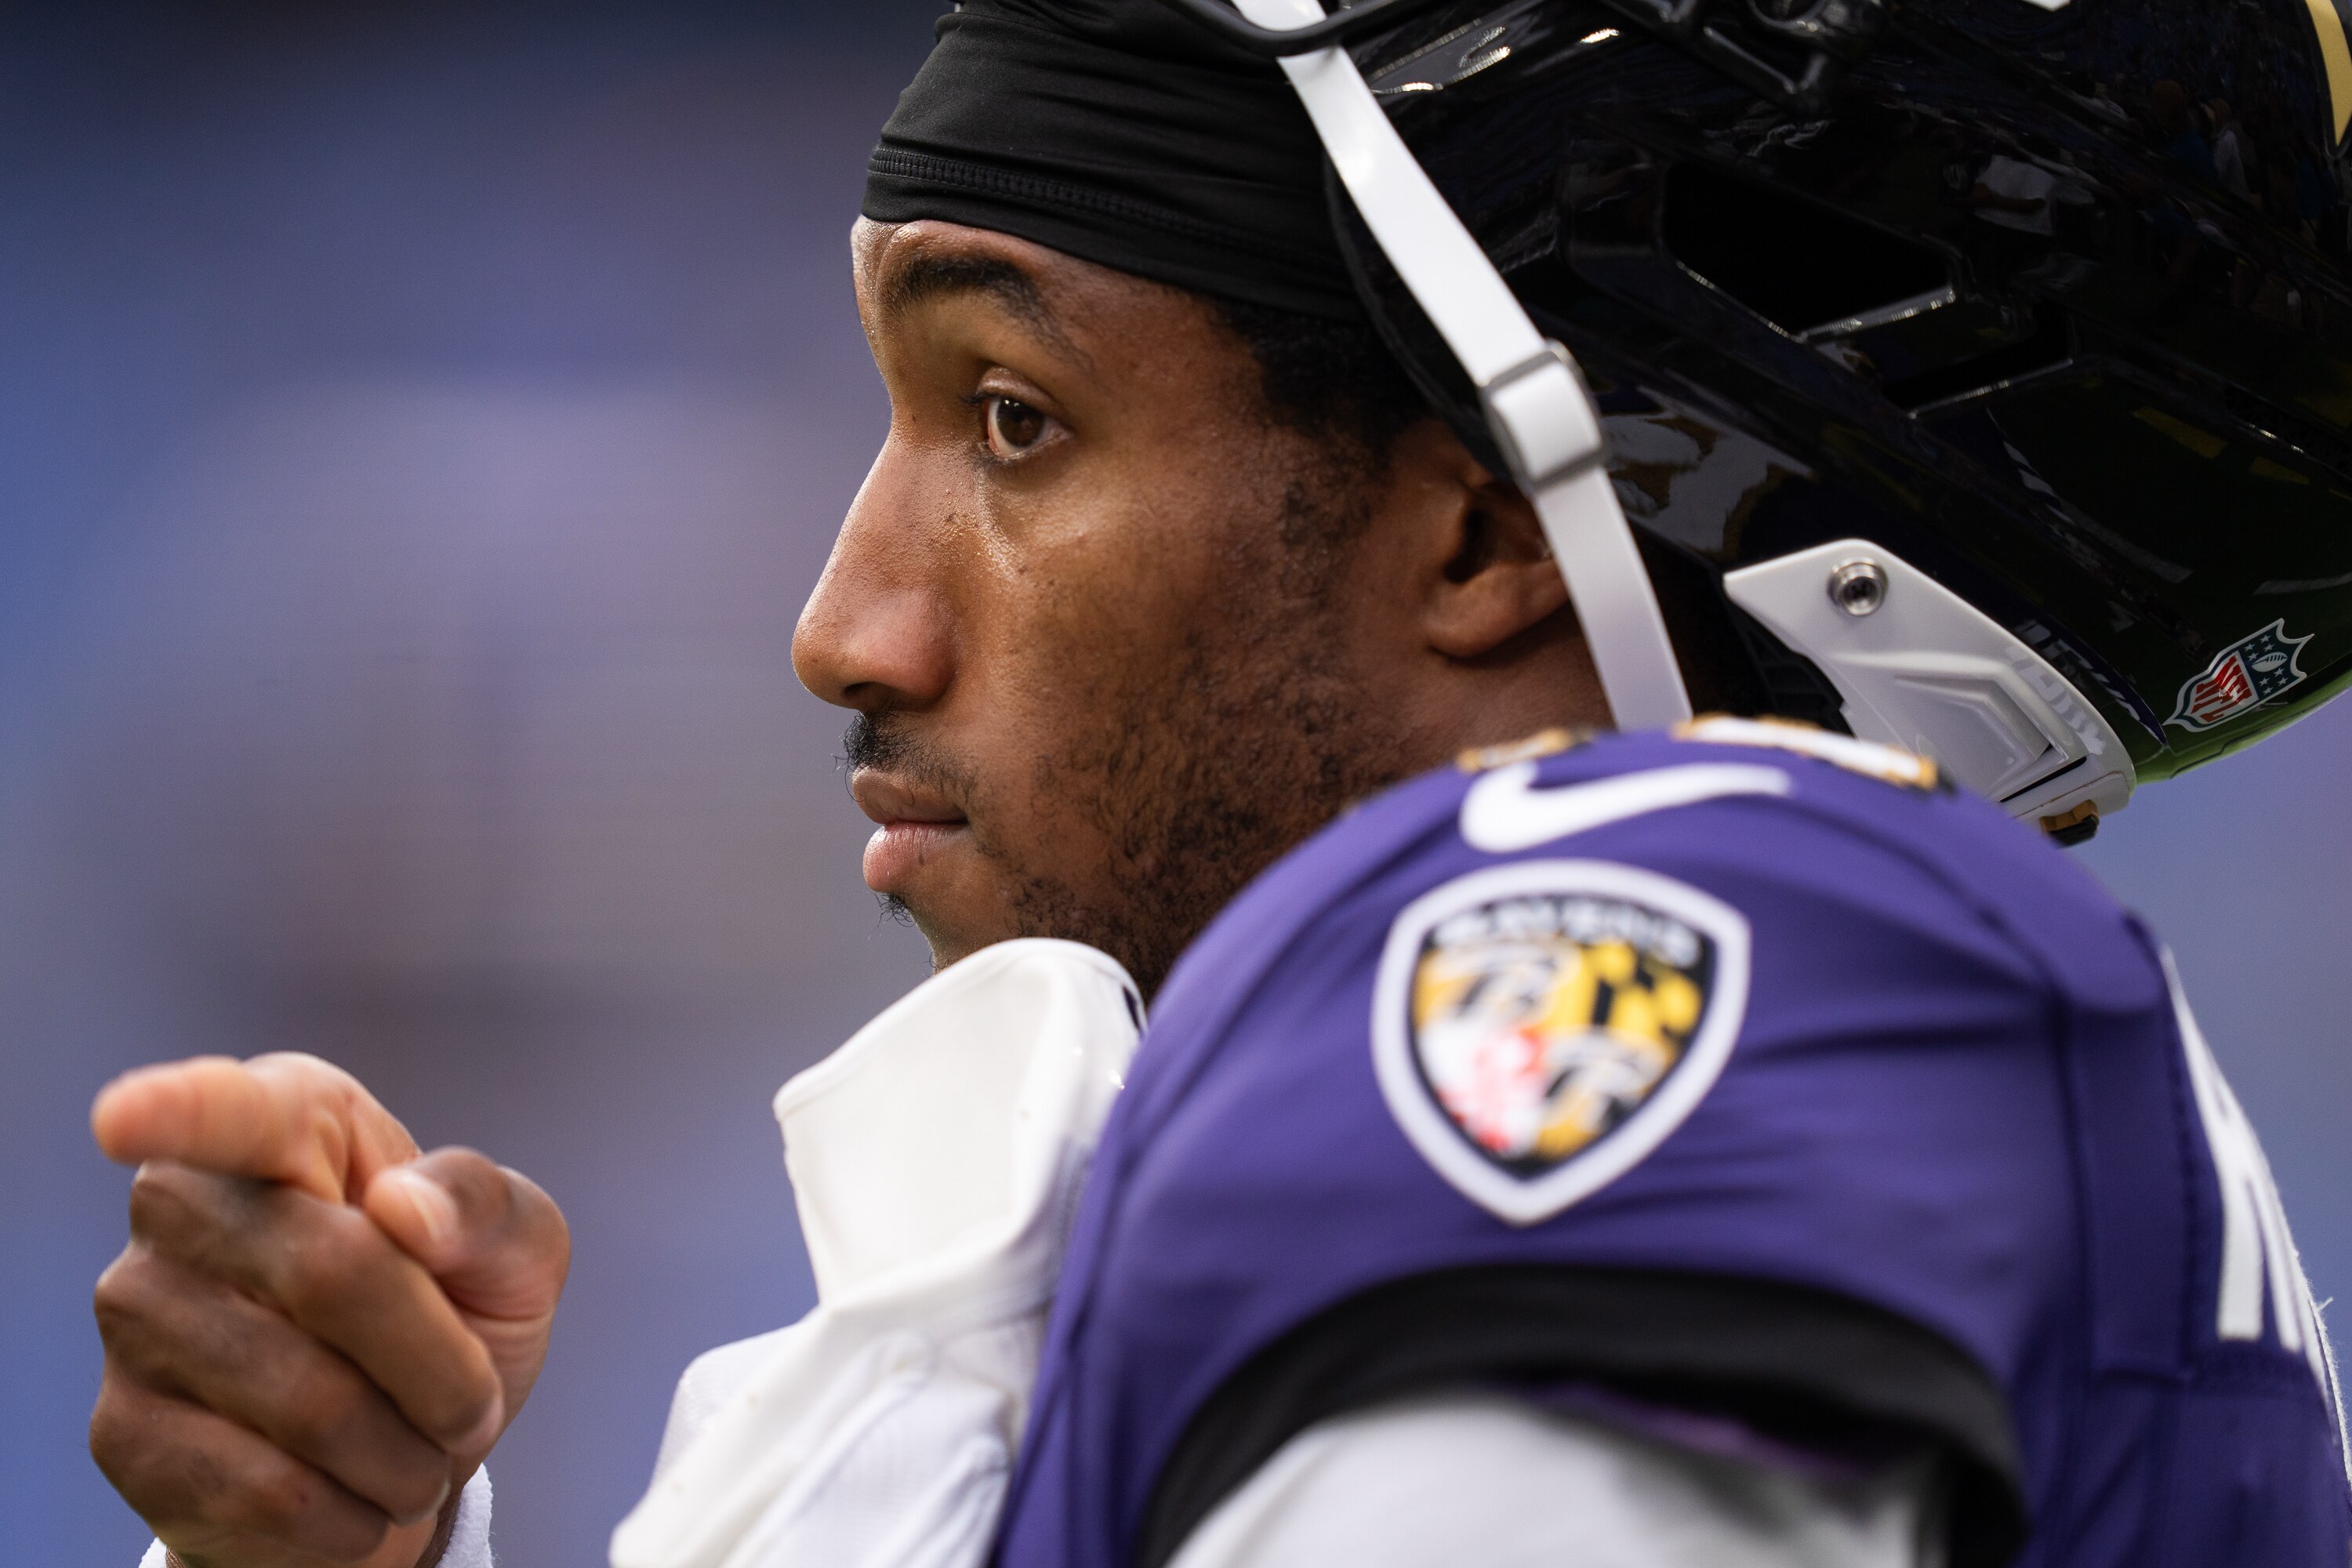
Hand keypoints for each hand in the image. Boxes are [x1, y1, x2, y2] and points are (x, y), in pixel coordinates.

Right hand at [89, 1054, 570, 1567]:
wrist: (405, 1447)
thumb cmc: (456, 1307)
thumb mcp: (514, 1247)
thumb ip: (484, 1205)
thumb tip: (402, 1208)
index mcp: (290, 1121)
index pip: (230, 1111)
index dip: (179, 1110)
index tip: (124, 1119)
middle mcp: (185, 1204)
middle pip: (334, 1274)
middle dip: (443, 1366)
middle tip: (472, 1404)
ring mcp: (139, 1317)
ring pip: (311, 1401)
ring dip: (406, 1453)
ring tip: (420, 1453)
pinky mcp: (125, 1433)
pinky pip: (268, 1490)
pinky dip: (353, 1512)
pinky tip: (360, 1498)